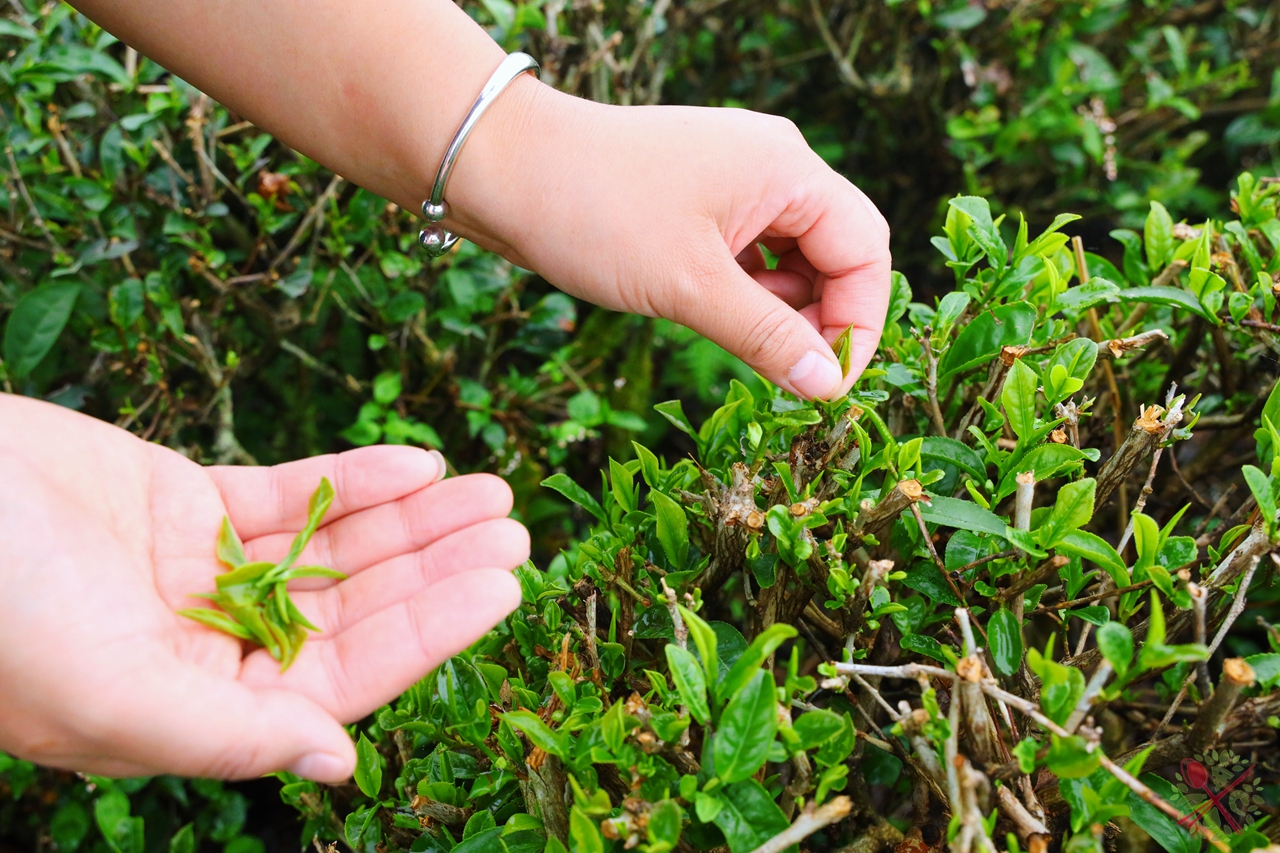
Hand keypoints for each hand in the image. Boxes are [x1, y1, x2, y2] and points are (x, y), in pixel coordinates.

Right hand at [0, 395, 528, 781]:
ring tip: (491, 492)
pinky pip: (290, 493)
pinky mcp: (184, 503)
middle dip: (436, 569)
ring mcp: (201, 572)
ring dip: (413, 521)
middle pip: (353, 606)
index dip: (430, 632)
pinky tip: (418, 465)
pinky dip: (353, 479)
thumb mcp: (109, 693)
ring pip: (332, 547)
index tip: (504, 589)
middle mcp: (209, 647)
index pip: (344, 676)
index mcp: (197, 711)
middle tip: (518, 530)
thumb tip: (342, 764)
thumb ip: (229, 736)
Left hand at [450, 79, 891, 399]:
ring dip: (782, 309)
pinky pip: (750, 252)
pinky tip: (721, 320)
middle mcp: (771, 166)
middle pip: (836, 252)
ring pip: (792, 256)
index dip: (858, 323)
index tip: (828, 384)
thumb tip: (825, 387)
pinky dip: (747, 292)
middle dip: (822, 318)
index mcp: (787, 169)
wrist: (502, 170)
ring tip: (747, 346)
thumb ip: (767, 337)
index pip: (865, 250)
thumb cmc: (597, 213)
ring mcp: (734, 181)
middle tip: (790, 374)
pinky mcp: (699, 201)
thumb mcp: (689, 287)